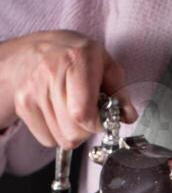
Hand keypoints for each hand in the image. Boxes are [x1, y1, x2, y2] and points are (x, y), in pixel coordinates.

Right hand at [0, 30, 136, 147]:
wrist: (27, 52)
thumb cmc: (70, 56)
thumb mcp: (102, 62)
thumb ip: (119, 90)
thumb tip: (128, 116)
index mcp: (76, 58)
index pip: (83, 114)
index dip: (97, 123)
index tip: (102, 118)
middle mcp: (50, 73)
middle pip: (74, 132)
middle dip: (87, 129)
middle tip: (88, 113)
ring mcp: (32, 91)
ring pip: (62, 139)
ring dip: (73, 132)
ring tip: (71, 110)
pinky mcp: (22, 106)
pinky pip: (48, 139)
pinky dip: (57, 133)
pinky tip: (57, 113)